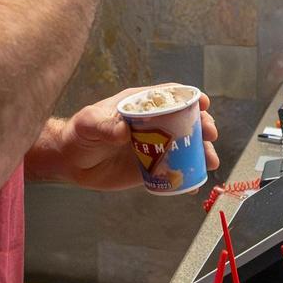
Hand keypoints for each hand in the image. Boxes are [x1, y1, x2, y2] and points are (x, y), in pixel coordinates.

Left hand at [32, 86, 219, 189]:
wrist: (72, 161)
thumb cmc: (80, 134)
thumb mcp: (89, 124)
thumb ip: (105, 126)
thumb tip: (123, 131)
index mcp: (141, 105)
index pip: (171, 96)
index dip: (190, 98)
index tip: (204, 103)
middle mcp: (153, 124)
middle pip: (186, 121)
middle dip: (203, 125)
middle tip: (210, 135)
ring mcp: (155, 146)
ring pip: (186, 146)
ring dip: (202, 153)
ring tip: (210, 163)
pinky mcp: (153, 167)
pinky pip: (175, 170)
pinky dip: (187, 178)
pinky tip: (194, 186)